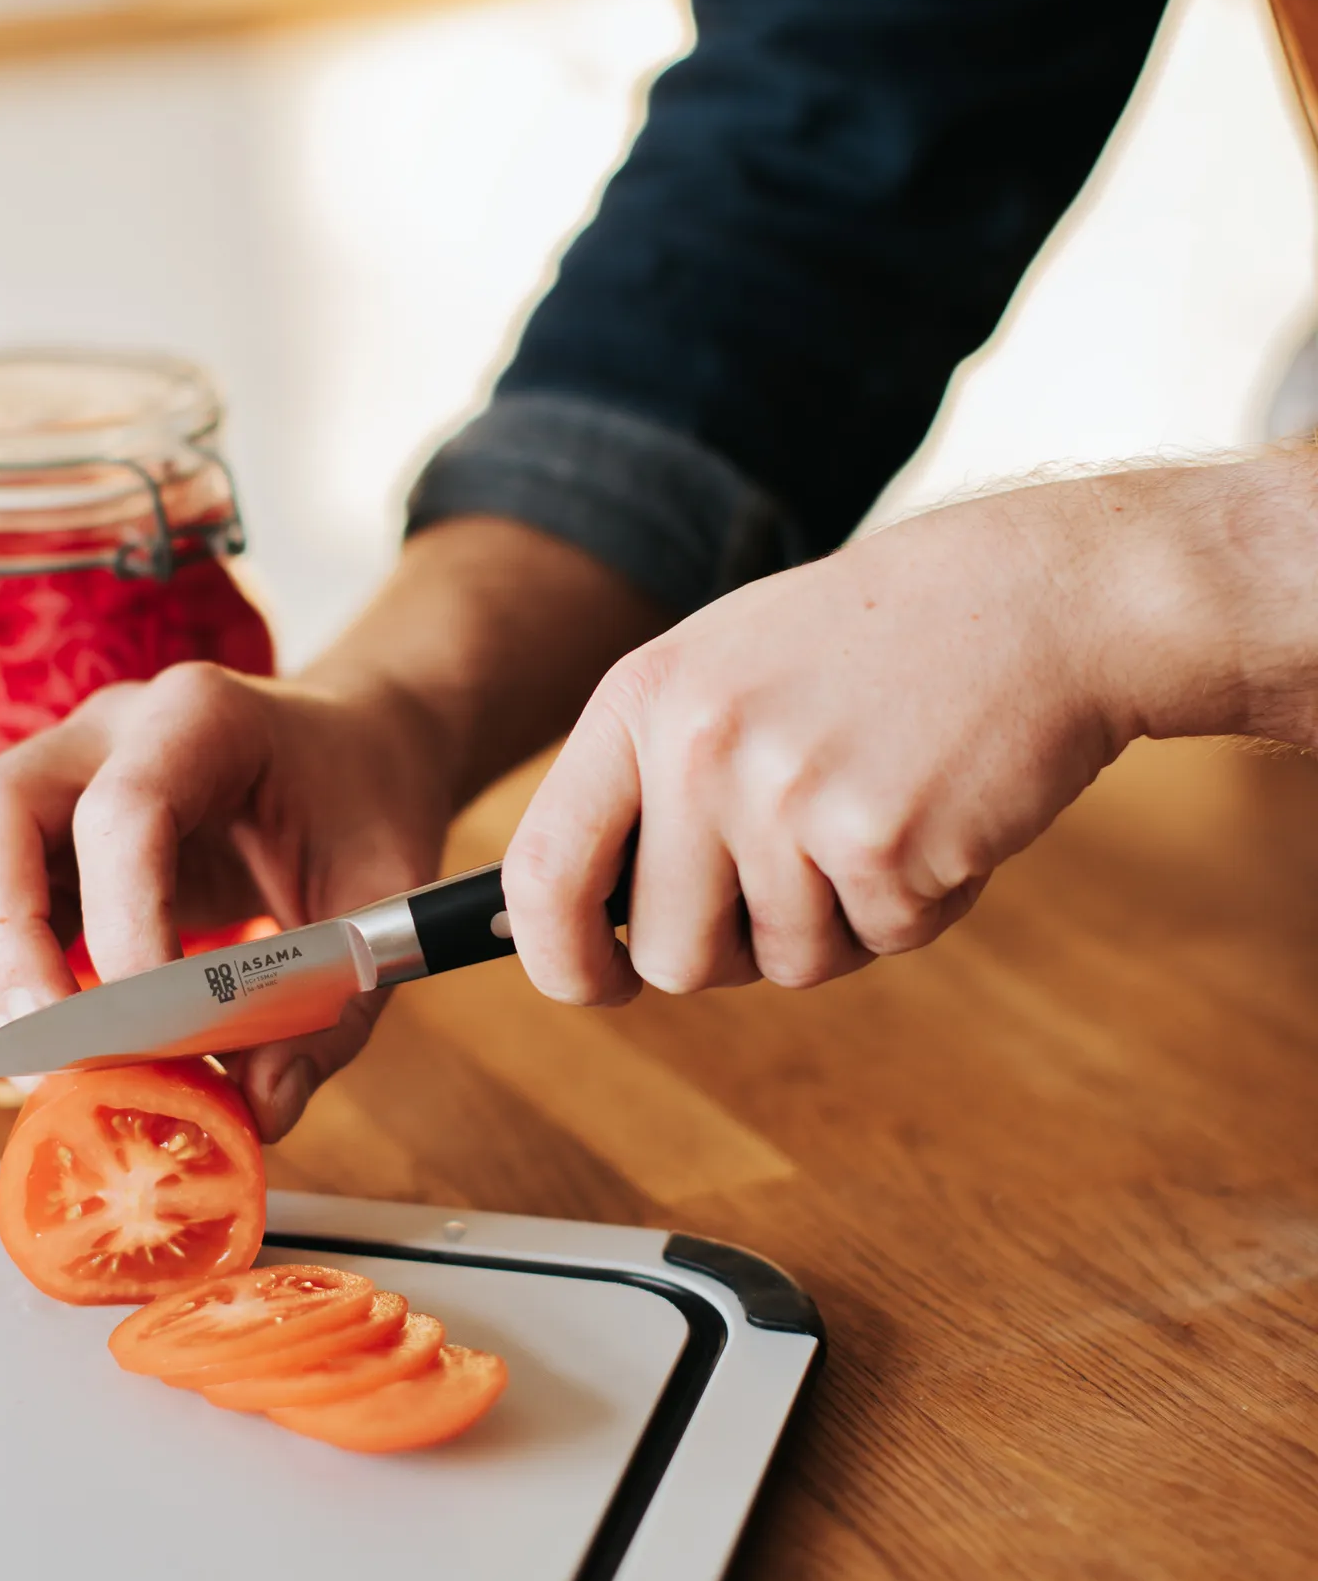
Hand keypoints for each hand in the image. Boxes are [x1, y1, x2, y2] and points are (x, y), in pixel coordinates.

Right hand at [0, 664, 453, 1139]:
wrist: (354, 748)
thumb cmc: (368, 803)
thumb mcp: (386, 891)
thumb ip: (335, 1002)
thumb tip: (262, 1106)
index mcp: (202, 715)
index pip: (123, 812)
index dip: (126, 930)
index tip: (162, 1037)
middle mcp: (110, 727)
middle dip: (6, 950)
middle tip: (48, 1063)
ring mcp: (63, 770)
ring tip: (46, 1073)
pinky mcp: (45, 830)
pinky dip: (4, 979)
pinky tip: (54, 1045)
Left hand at [503, 460, 1314, 1001]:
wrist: (1037, 597)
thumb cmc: (879, 646)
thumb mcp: (729, 675)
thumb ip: (652, 783)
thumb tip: (588, 925)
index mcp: (643, 699)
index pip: (544, 869)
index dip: (557, 956)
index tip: (594, 983)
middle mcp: (699, 748)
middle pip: (670, 953)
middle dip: (736, 949)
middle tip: (804, 875)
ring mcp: (787, 797)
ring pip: (785, 963)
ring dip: (844, 922)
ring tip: (883, 813)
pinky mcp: (881, 844)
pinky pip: (880, 942)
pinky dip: (920, 905)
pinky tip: (942, 815)